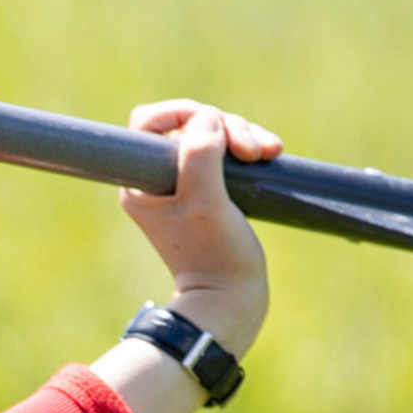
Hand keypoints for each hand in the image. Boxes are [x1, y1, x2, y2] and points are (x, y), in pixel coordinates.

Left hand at [93, 100, 276, 412]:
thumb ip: (198, 158)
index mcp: (141, 182)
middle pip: (189, 126)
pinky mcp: (211, 192)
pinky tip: (271, 153)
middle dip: (225, 127)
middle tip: (251, 150)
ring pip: (213, 137)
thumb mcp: (205, 203)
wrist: (227, 299)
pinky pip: (228, 155)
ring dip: (243, 135)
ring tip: (267, 152)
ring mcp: (185, 186)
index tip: (214, 127)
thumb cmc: (213, 255)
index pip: (149, 123)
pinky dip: (249, 149)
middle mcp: (158, 180)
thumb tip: (204, 119)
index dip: (182, 113)